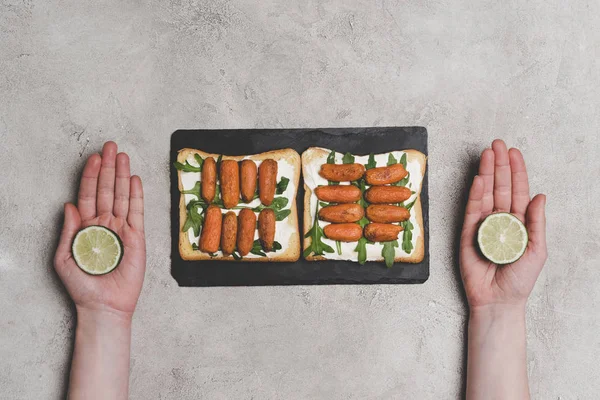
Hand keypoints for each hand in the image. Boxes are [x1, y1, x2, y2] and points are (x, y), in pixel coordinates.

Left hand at [54, 142, 145, 317]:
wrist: (103, 305)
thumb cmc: (82, 286)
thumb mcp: (64, 258)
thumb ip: (68, 231)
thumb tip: (68, 205)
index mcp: (86, 226)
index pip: (88, 194)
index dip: (91, 176)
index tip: (93, 157)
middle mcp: (105, 224)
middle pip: (107, 189)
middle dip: (108, 167)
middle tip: (110, 146)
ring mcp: (122, 229)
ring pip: (123, 196)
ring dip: (122, 175)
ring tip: (122, 156)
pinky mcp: (137, 238)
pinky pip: (138, 212)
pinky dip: (137, 195)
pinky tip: (135, 179)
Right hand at [460, 140, 546, 310]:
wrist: (498, 300)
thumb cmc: (519, 280)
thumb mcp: (537, 250)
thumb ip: (537, 223)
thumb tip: (541, 196)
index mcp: (519, 221)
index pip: (518, 190)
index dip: (517, 171)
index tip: (514, 152)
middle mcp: (501, 219)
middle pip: (500, 186)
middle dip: (499, 164)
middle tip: (497, 144)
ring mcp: (483, 224)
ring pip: (485, 193)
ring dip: (486, 172)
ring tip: (487, 154)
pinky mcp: (468, 232)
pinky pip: (472, 209)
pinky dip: (475, 193)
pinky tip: (479, 179)